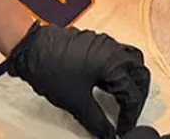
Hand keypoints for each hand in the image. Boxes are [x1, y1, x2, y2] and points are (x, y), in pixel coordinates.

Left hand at [6, 22, 149, 136]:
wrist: (30, 48)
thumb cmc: (51, 67)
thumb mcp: (77, 102)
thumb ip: (97, 122)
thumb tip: (107, 133)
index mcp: (113, 63)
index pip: (133, 95)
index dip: (130, 117)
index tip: (122, 129)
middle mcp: (111, 49)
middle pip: (139, 72)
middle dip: (138, 94)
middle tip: (130, 113)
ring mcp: (102, 41)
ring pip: (130, 58)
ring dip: (130, 78)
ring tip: (123, 97)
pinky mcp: (92, 40)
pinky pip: (116, 53)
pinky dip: (119, 69)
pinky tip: (108, 82)